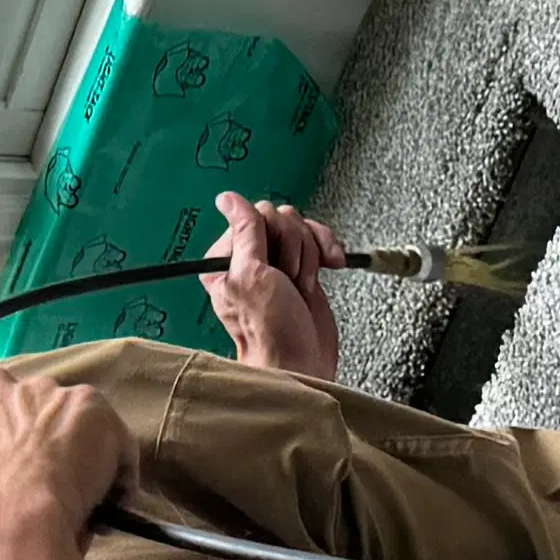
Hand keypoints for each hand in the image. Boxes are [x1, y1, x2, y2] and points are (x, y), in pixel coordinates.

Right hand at [0, 364, 135, 559]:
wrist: (7, 529)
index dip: (0, 440)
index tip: (12, 466)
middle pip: (27, 405)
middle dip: (40, 437)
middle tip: (50, 481)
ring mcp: (43, 392)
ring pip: (69, 418)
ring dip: (78, 449)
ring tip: (84, 497)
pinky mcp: (87, 404)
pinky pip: (113, 437)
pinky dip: (118, 469)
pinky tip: (111, 503)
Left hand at [206, 191, 343, 383]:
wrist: (301, 361)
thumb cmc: (270, 330)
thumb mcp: (252, 276)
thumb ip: (245, 233)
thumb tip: (228, 199)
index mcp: (227, 256)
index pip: (254, 216)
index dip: (273, 236)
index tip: (275, 265)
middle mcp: (250, 257)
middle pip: (281, 219)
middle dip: (294, 248)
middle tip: (288, 280)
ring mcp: (278, 262)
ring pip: (301, 228)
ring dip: (310, 255)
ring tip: (303, 285)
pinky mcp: (303, 268)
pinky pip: (318, 239)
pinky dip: (328, 250)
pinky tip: (333, 264)